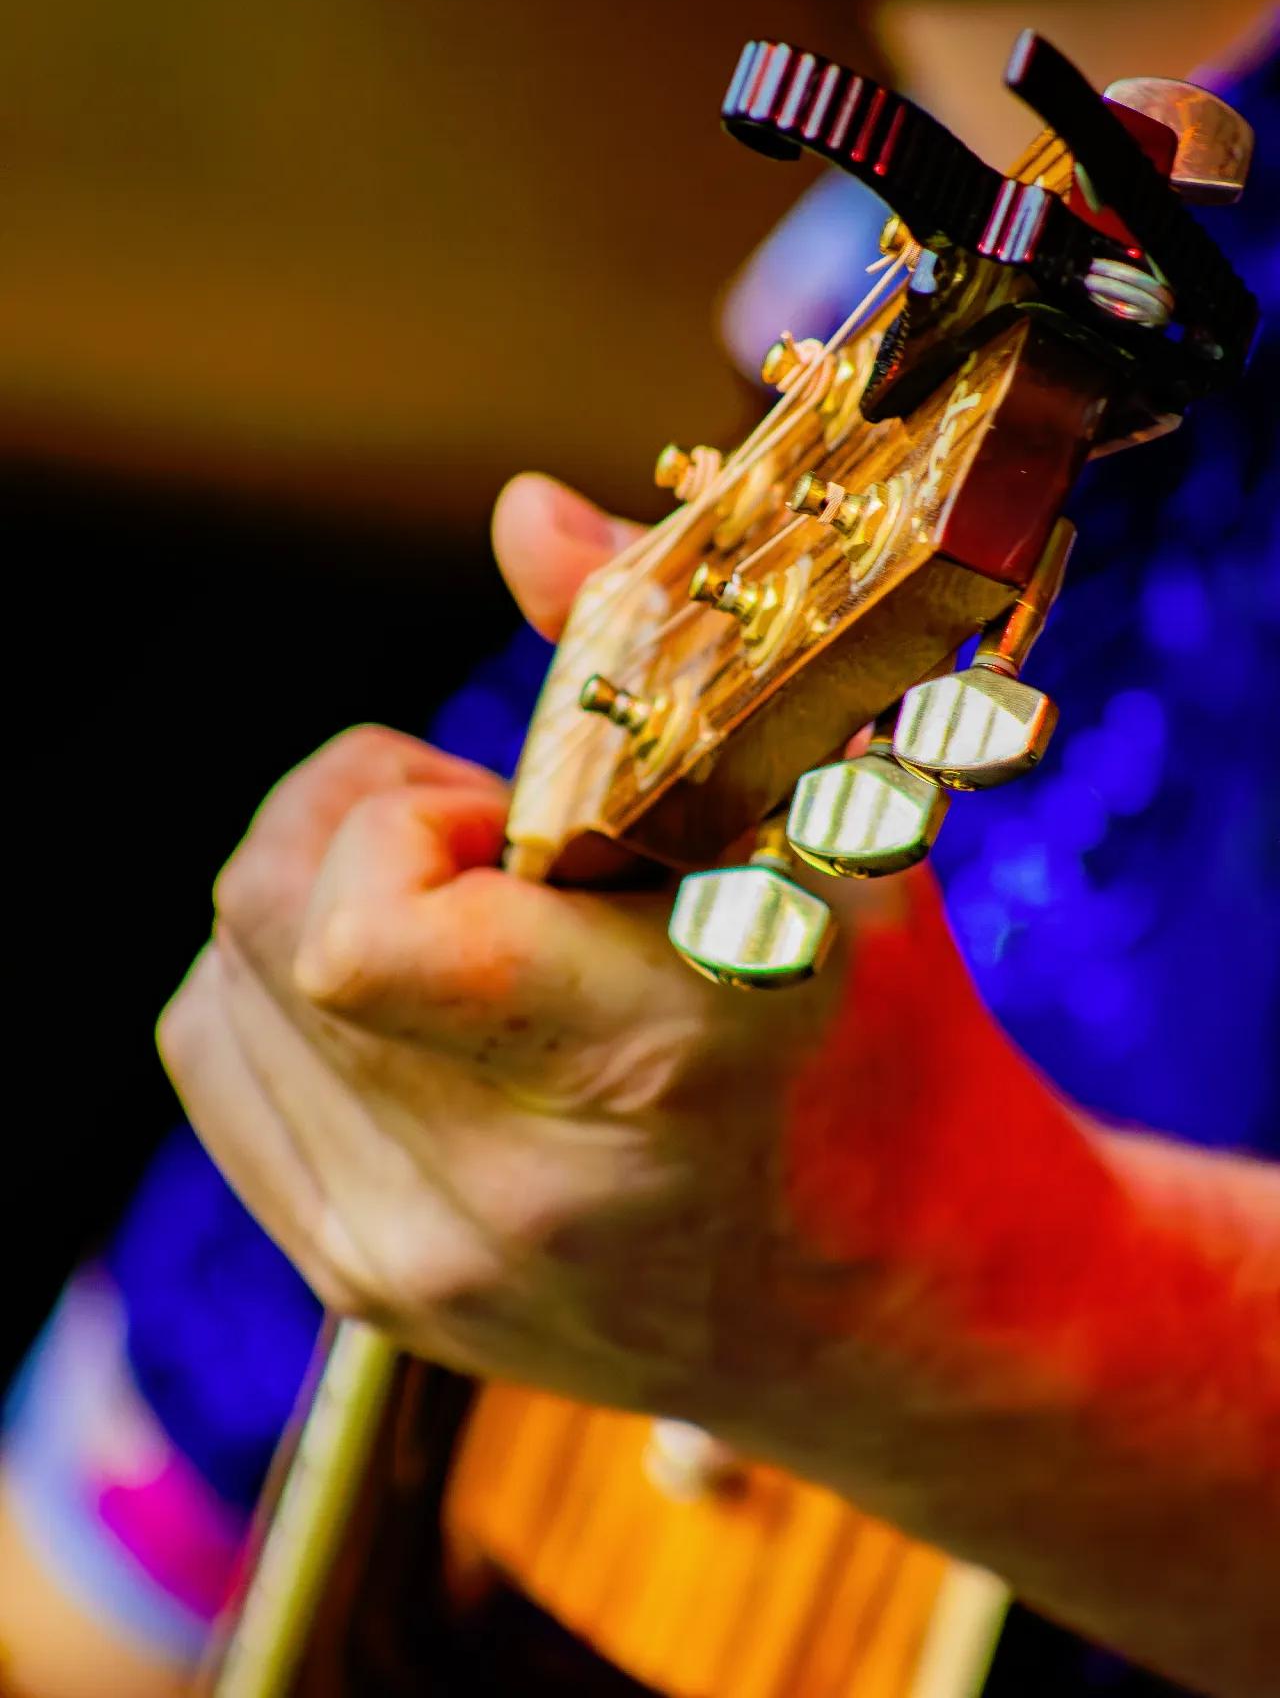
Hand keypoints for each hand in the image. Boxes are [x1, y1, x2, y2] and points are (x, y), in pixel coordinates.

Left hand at [157, 474, 1062, 1447]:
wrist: (896, 1306)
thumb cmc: (887, 1045)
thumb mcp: (834, 828)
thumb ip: (666, 654)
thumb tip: (520, 510)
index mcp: (648, 1064)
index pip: (354, 934)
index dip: (395, 825)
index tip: (511, 813)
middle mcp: (506, 1196)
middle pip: (259, 933)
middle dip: (353, 830)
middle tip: (499, 844)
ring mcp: (419, 1264)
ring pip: (214, 999)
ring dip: (314, 909)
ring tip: (470, 923)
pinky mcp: (370, 1296)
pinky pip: (225, 1080)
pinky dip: (285, 999)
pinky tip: (418, 999)